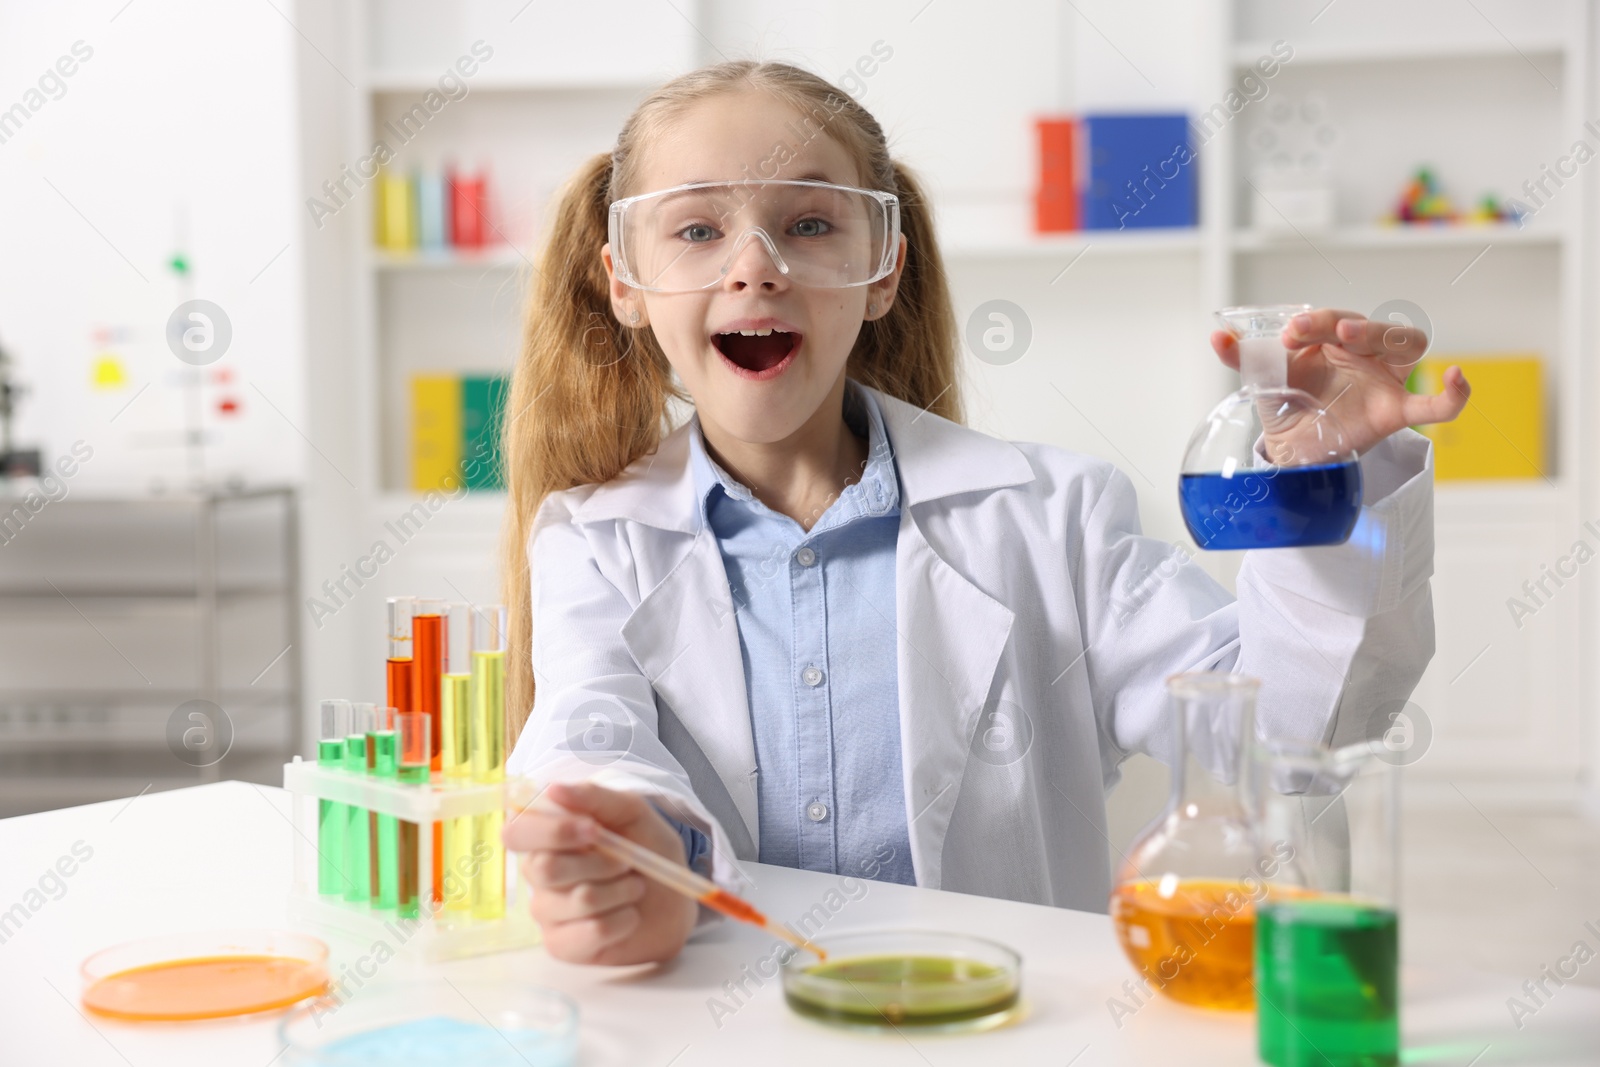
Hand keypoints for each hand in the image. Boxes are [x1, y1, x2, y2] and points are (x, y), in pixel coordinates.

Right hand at [503, 781, 698, 965]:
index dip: (552, 831)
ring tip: (634, 887)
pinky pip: (591, 931)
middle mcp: (538, 873)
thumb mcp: (632, 813)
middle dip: (600, 863)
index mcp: (547, 836)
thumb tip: (553, 789)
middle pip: (544, 868)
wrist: (675, 900)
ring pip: (578, 900)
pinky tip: (629, 916)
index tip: (593, 829)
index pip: (517, 832)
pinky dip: (623, 920)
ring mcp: (547, 912)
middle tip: (627, 862)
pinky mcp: (562, 945)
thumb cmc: (647, 851)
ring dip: (620, 890)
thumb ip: (596, 797)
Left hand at [1209, 308, 1469, 457]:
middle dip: (1341, 322)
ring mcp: (1384, 381)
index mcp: (1334, 341)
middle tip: (1307, 331)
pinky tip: (1458, 378)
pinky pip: (1435, 405)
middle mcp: (1364, 354)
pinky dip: (1453, 394)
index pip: (1334, 319)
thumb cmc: (1286, 403)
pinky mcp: (1395, 413)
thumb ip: (1244, 357)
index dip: (1315, 322)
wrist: (1291, 449)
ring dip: (1382, 335)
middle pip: (1371, 325)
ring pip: (1406, 344)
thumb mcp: (1263, 379)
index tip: (1287, 337)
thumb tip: (1216, 335)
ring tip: (1351, 337)